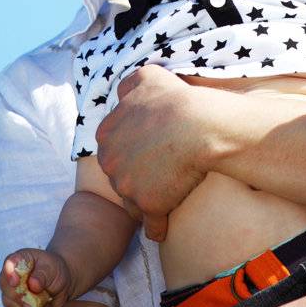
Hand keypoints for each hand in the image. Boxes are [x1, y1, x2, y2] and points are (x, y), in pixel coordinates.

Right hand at [0, 248, 72, 306]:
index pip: (9, 263)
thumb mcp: (53, 269)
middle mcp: (12, 275)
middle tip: (31, 301)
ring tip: (39, 305)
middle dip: (17, 295)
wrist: (61, 283)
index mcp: (20, 260)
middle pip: (5, 286)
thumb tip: (33, 284)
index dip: (9, 273)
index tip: (16, 282)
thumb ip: (43, 275)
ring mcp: (12, 292)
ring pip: (8, 303)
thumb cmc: (55, 271)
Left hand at [95, 66, 216, 241]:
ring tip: (166, 197)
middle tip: (160, 175)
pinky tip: (163, 228)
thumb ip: (128, 86)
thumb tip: (123, 94)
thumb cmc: (175, 99)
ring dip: (147, 202)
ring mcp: (127, 185)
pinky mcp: (148, 205)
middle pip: (121, 178)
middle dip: (136, 179)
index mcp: (106, 134)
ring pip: (133, 201)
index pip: (115, 151)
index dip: (133, 154)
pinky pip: (151, 225)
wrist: (199, 125)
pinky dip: (157, 227)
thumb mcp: (146, 77)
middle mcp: (110, 162)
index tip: (150, 154)